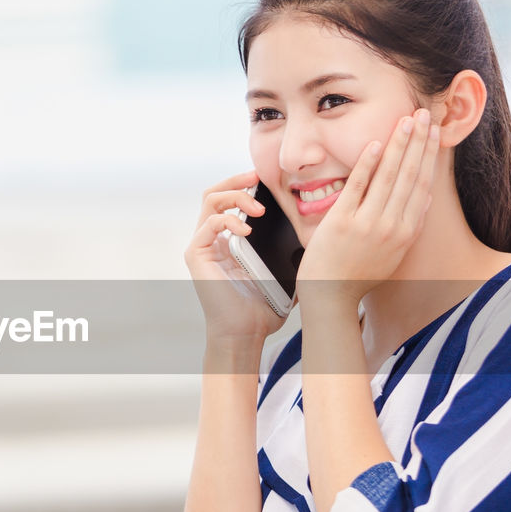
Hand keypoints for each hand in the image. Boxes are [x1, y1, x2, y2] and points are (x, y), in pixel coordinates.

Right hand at [185, 170, 288, 343]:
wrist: (245, 335)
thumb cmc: (262, 310)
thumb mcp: (283, 273)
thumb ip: (289, 251)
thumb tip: (314, 233)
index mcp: (228, 241)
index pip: (230, 200)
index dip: (246, 185)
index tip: (268, 180)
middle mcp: (211, 239)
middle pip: (215, 192)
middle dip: (236, 179)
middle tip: (258, 176)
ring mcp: (202, 246)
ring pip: (210, 200)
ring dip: (235, 195)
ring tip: (257, 207)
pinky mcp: (196, 255)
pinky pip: (209, 223)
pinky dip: (229, 220)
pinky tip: (246, 230)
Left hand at [295, 107, 439, 306]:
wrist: (330, 293)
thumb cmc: (359, 273)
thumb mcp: (394, 253)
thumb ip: (410, 226)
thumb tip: (424, 196)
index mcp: (406, 233)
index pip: (423, 184)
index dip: (429, 155)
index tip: (434, 133)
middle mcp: (391, 227)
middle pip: (410, 175)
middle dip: (419, 141)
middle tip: (425, 114)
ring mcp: (366, 224)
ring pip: (389, 176)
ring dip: (399, 144)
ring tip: (407, 120)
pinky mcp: (341, 221)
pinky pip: (358, 186)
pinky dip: (368, 164)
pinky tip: (375, 144)